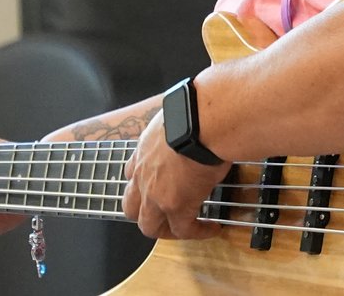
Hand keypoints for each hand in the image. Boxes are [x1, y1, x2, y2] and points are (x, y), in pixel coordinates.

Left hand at [121, 108, 230, 241]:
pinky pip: (184, 230)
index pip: (132, 173)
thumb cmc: (194, 111)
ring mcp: (155, 195)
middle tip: (166, 215)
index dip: (143, 184)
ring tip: (186, 228)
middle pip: (132, 207)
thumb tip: (196, 117)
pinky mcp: (176, 207)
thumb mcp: (176, 117)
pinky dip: (198, 232)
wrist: (199, 122)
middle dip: (147, 214)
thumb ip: (178, 126)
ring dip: (166, 229)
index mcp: (143, 152)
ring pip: (150, 226)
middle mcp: (143, 175)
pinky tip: (212, 227)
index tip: (159, 186)